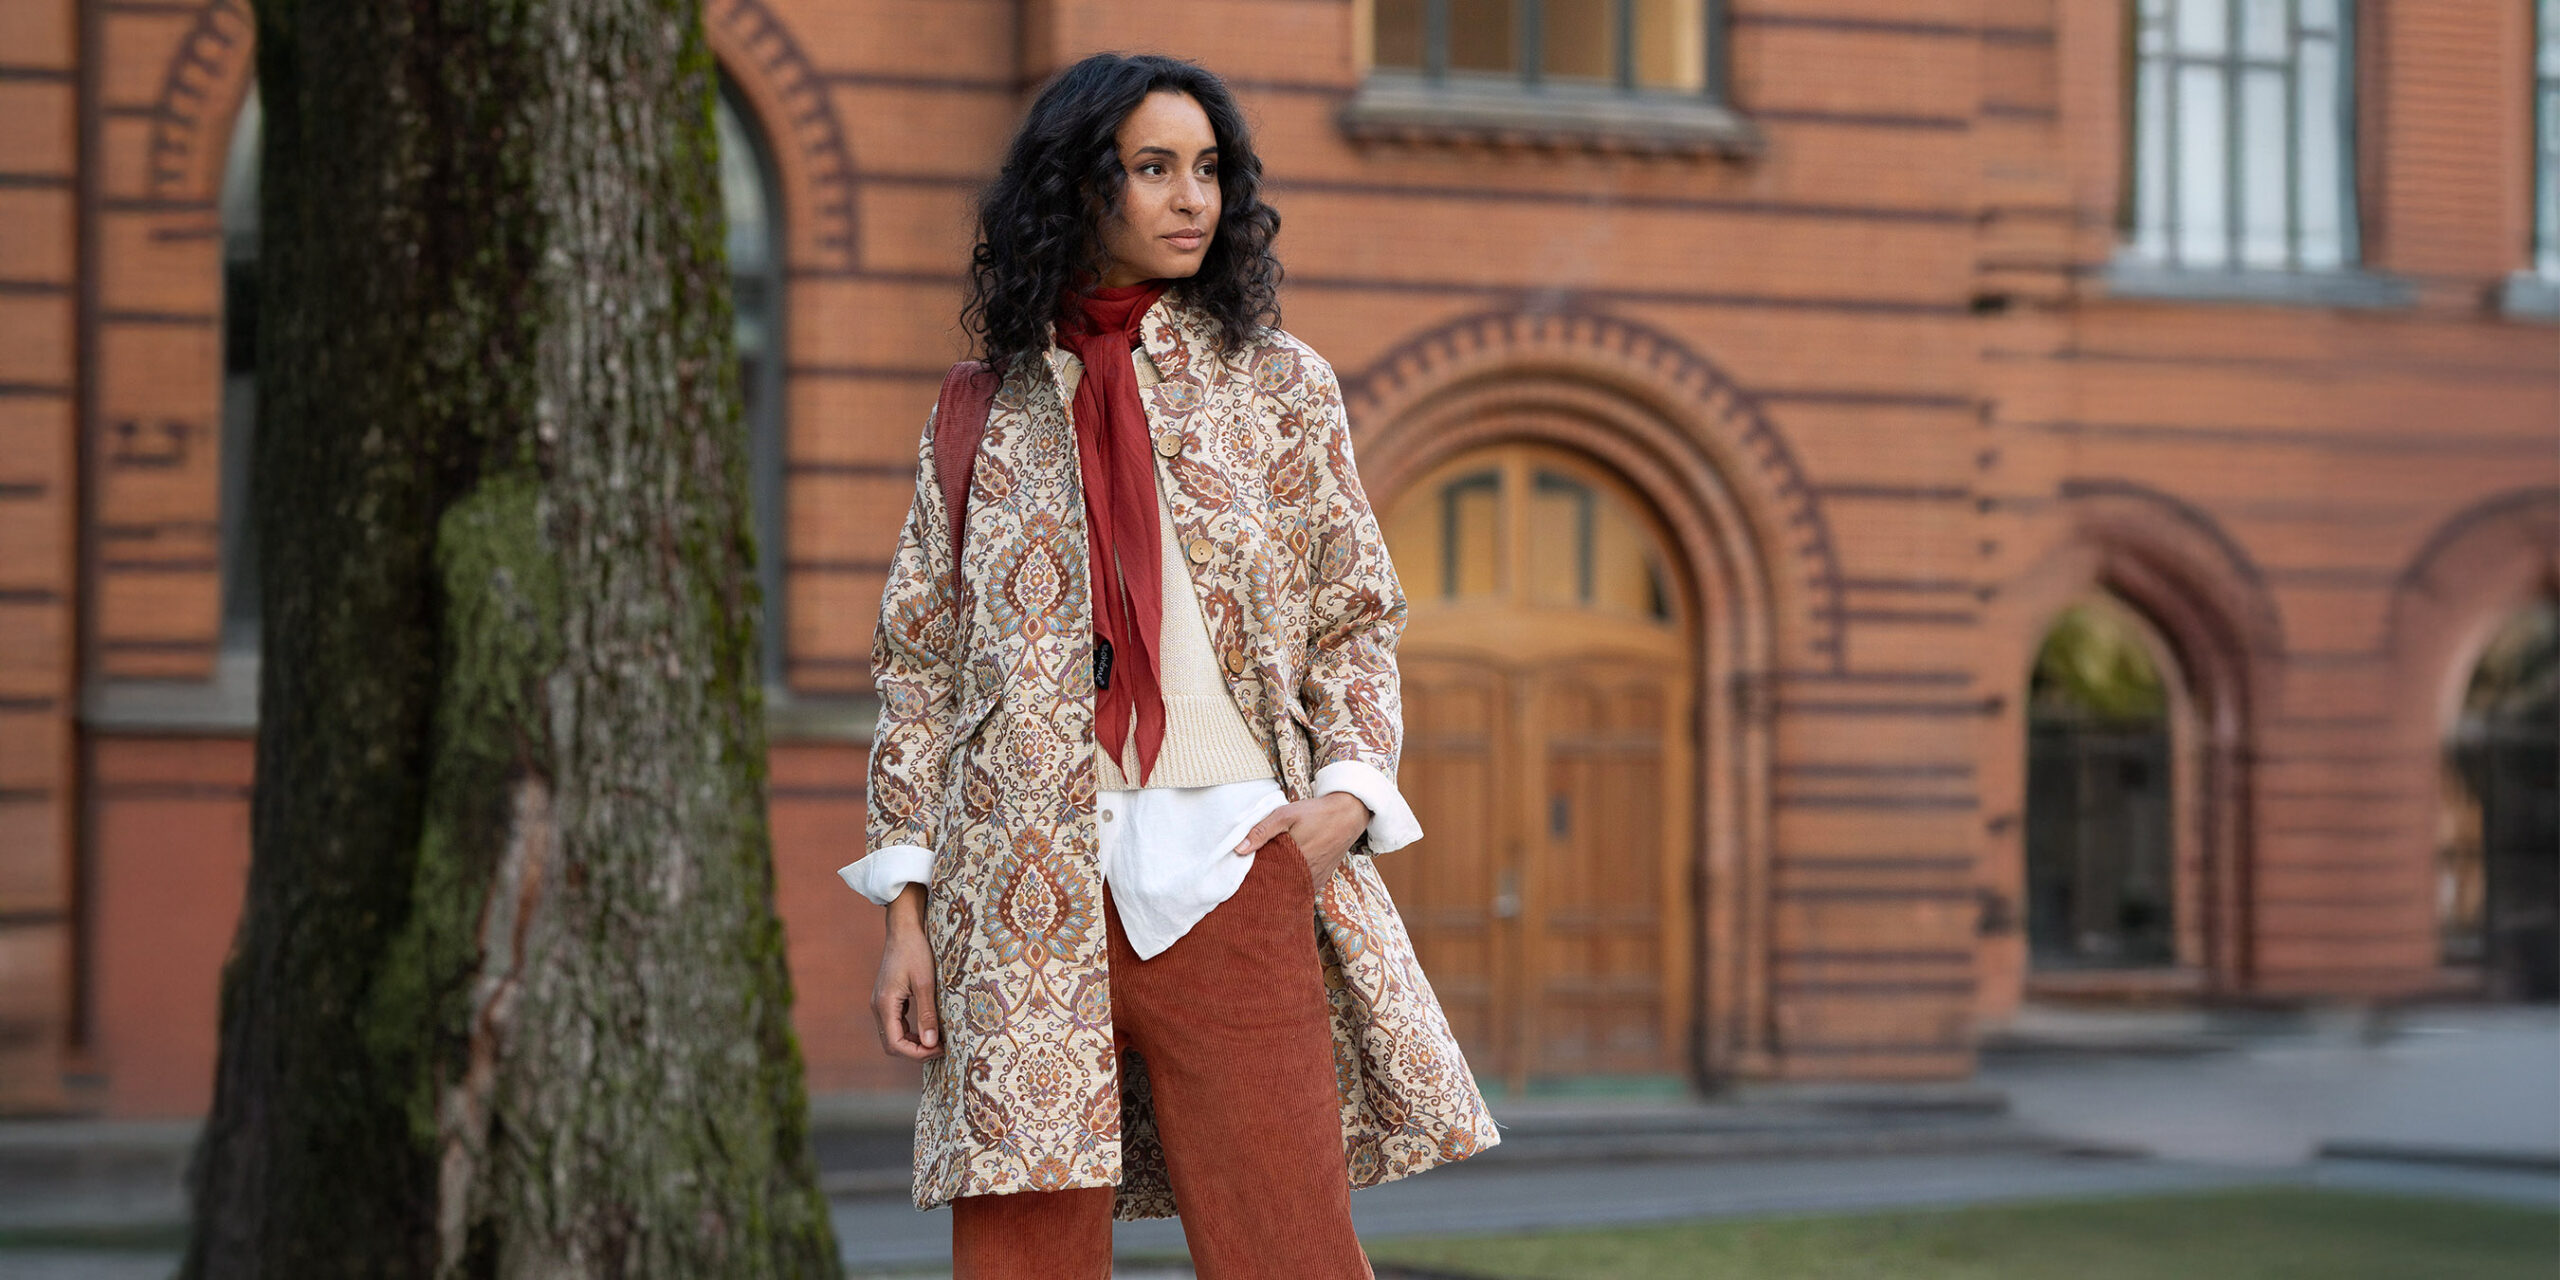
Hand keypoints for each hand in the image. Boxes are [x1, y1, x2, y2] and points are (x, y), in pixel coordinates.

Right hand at [871, 884, 942, 1060]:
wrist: (904, 928)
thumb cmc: (915, 951)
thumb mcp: (925, 983)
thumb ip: (927, 1014)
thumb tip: (931, 1044)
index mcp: (884, 1005)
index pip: (895, 1044)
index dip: (917, 1053)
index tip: (940, 1049)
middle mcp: (877, 1007)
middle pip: (892, 1044)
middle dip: (916, 1051)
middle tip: (941, 1047)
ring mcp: (880, 1003)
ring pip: (893, 1035)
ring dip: (914, 1043)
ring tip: (938, 1040)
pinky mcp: (887, 998)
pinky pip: (896, 1024)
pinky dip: (911, 1031)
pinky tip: (929, 1027)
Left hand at [1236, 792, 1370, 890]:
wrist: (1348, 814)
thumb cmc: (1316, 813)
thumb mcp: (1286, 814)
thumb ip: (1262, 830)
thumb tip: (1239, 849)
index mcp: (1294, 860)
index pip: (1266, 877)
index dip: (1254, 875)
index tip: (1245, 872)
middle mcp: (1306, 874)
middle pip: (1277, 885)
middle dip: (1265, 882)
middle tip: (1254, 875)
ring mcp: (1315, 879)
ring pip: (1290, 888)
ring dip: (1279, 883)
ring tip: (1269, 875)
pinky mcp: (1322, 879)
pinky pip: (1303, 888)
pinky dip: (1293, 883)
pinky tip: (1286, 875)